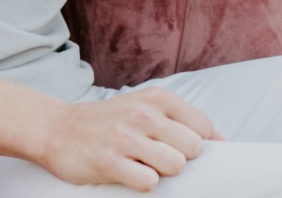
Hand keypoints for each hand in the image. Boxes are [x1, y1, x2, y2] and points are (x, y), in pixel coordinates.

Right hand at [36, 89, 216, 190]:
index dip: (195, 143)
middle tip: (157, 157)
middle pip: (193, 149)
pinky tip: (130, 175)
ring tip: (143, 165)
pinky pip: (149, 183)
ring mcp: (125, 138)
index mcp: (158, 98)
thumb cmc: (111, 121)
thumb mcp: (147, 106)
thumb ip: (182, 120)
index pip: (204, 127)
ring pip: (175, 166)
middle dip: (180, 159)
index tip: (176, 147)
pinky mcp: (108, 163)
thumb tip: (223, 142)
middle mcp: (144, 114)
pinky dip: (144, 184)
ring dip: (163, 172)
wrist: (57, 128)